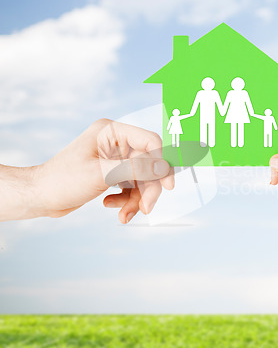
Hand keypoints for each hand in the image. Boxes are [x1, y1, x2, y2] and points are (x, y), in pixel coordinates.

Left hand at [33, 119, 173, 222]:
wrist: (40, 196)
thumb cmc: (62, 180)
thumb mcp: (102, 174)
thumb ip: (136, 169)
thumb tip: (164, 167)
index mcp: (111, 132)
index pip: (149, 142)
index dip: (162, 163)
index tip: (167, 185)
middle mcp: (116, 142)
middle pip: (148, 165)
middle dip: (147, 189)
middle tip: (145, 209)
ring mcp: (114, 158)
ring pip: (141, 179)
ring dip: (136, 199)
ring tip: (124, 215)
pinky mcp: (112, 173)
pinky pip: (131, 187)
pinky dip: (125, 200)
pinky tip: (110, 205)